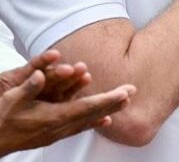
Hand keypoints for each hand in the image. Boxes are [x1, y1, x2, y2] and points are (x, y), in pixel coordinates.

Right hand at [0, 53, 135, 155]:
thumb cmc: (0, 119)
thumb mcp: (10, 100)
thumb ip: (27, 88)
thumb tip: (39, 75)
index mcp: (52, 118)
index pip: (87, 107)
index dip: (107, 99)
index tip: (125, 93)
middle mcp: (59, 127)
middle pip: (92, 113)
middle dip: (113, 102)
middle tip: (132, 92)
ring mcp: (56, 134)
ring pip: (88, 121)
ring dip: (107, 110)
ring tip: (123, 102)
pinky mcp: (52, 136)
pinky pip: (78, 128)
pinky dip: (93, 121)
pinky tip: (102, 120)